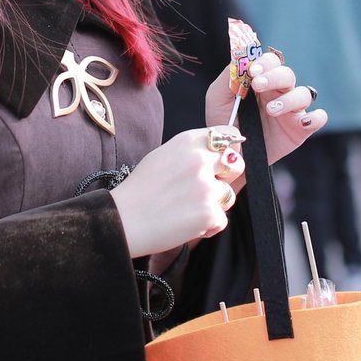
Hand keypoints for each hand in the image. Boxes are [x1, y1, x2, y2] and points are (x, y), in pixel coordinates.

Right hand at [110, 128, 240, 257]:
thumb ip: (191, 151)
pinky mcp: (209, 212)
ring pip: (229, 195)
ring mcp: (206, 186)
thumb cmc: (140, 190)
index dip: (229, 149)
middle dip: (225, 178)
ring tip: (187, 208)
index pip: (229, 134)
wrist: (123, 220)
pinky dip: (207, 226)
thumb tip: (216, 154)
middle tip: (203, 189)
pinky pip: (221, 220)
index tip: (223, 160)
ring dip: (214, 204)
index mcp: (188, 141)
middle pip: (237, 164)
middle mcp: (200, 159)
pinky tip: (186, 223)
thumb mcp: (163, 155)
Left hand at [204, 50, 326, 165]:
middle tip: (258, 86)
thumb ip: (228, 77)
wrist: (229, 156)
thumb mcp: (217, 98)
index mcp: (261, 81)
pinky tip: (303, 122)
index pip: (270, 62)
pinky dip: (316, 117)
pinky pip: (319, 118)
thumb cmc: (224, 123)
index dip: (265, 63)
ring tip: (271, 110)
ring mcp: (291, 110)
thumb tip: (242, 59)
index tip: (253, 71)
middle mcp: (279, 92)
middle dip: (274, 77)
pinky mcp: (301, 129)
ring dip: (289, 99)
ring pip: (303, 93)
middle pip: (287, 74)